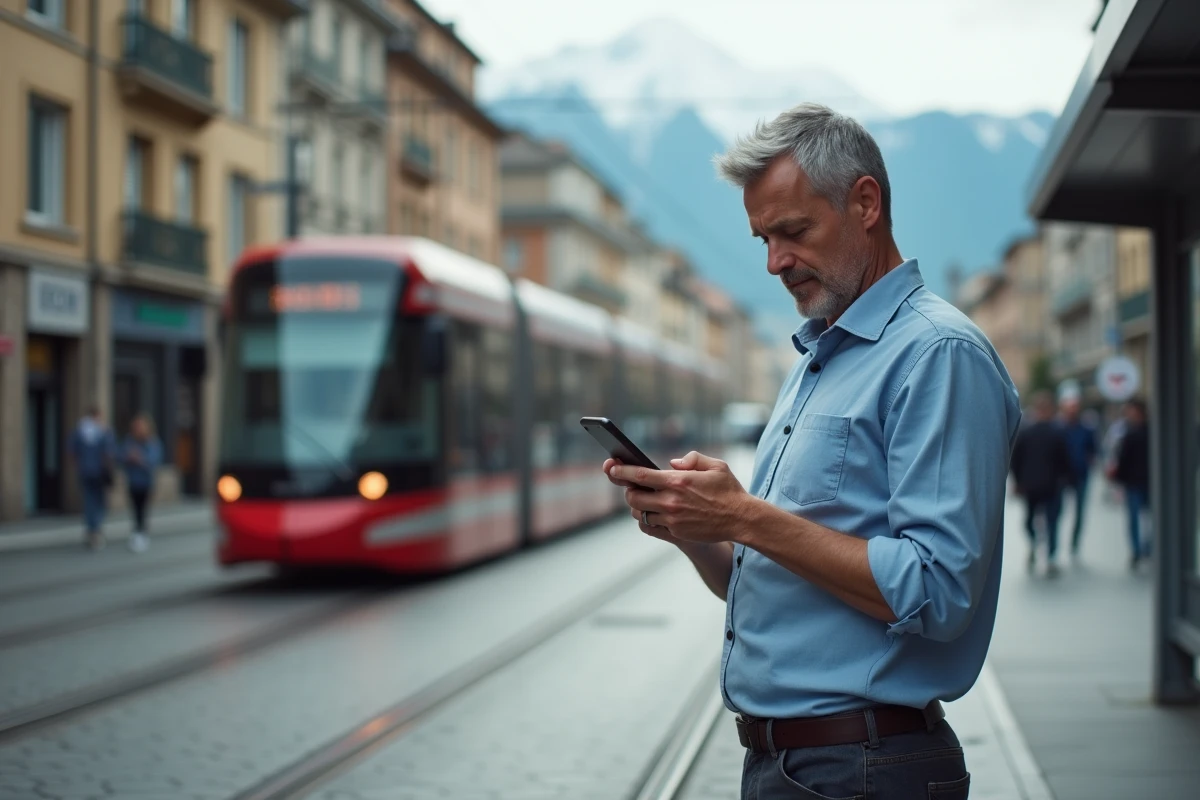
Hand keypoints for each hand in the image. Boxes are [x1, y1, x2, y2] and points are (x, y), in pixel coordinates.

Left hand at [607, 451, 750, 544]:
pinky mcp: (677, 533)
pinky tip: (652, 513)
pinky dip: (647, 520)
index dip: (621, 472)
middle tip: (631, 487)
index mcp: (678, 481)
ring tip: (644, 500)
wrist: (742, 519)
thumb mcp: (715, 466)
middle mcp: (672, 501)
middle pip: (634, 498)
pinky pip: (651, 527)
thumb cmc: (729, 491)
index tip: (611, 467)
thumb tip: (672, 464)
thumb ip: (691, 459)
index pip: (640, 476)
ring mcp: (673, 520)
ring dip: (638, 507)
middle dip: (628, 492)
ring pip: (640, 514)